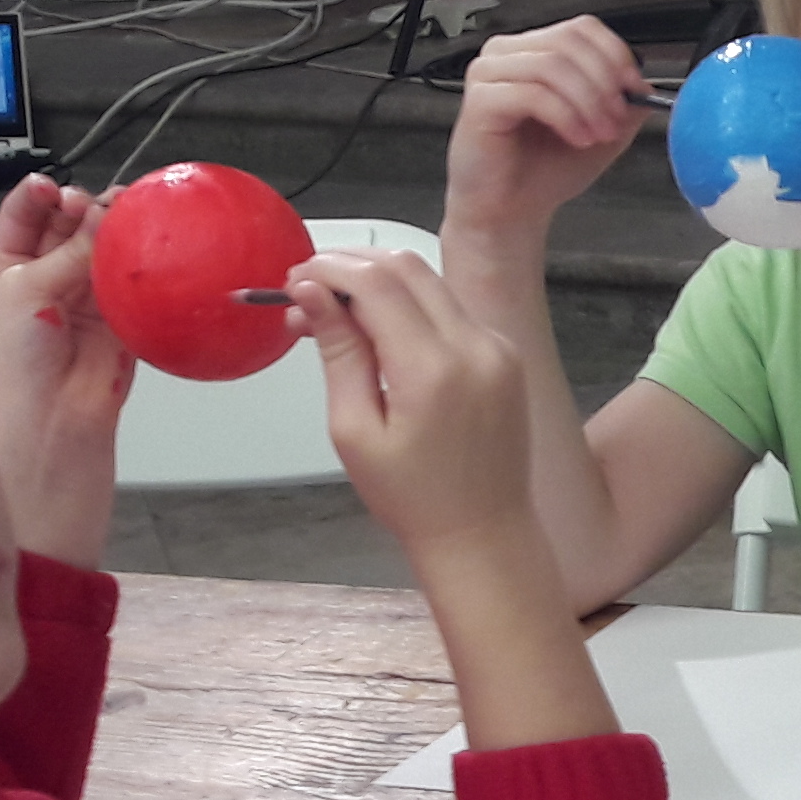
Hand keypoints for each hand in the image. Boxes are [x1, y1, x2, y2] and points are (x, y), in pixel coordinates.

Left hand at [0, 174, 133, 566]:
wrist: (55, 431)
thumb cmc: (18, 373)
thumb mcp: (27, 292)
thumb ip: (69, 251)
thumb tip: (102, 216)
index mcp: (7, 272)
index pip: (24, 217)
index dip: (40, 196)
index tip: (57, 186)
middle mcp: (44, 284)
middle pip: (70, 229)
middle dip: (85, 210)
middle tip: (100, 205)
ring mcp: (83, 304)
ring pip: (104, 254)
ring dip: (116, 236)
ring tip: (129, 220)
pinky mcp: (120, 325)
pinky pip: (136, 286)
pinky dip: (144, 269)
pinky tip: (150, 250)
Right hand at [290, 252, 612, 749]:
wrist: (483, 534)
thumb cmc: (411, 497)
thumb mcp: (354, 429)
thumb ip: (337, 352)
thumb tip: (311, 292)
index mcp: (434, 369)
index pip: (376, 282)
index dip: (328, 268)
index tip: (294, 279)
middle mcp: (475, 347)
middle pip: (406, 267)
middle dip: (351, 265)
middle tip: (307, 292)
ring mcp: (498, 348)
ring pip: (431, 282)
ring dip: (379, 283)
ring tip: (335, 314)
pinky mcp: (506, 355)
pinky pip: (452, 309)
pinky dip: (411, 306)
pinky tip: (378, 332)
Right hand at [443, 18, 649, 242]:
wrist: (510, 211)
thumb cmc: (543, 171)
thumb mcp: (601, 132)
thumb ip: (624, 104)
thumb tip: (644, 83)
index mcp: (535, 51)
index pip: (581, 28)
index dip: (614, 55)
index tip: (635, 88)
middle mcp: (508, 54)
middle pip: (568, 42)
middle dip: (604, 82)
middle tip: (618, 118)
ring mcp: (489, 73)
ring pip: (552, 66)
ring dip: (588, 102)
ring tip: (599, 134)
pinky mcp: (479, 100)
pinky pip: (532, 93)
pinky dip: (565, 116)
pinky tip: (577, 138)